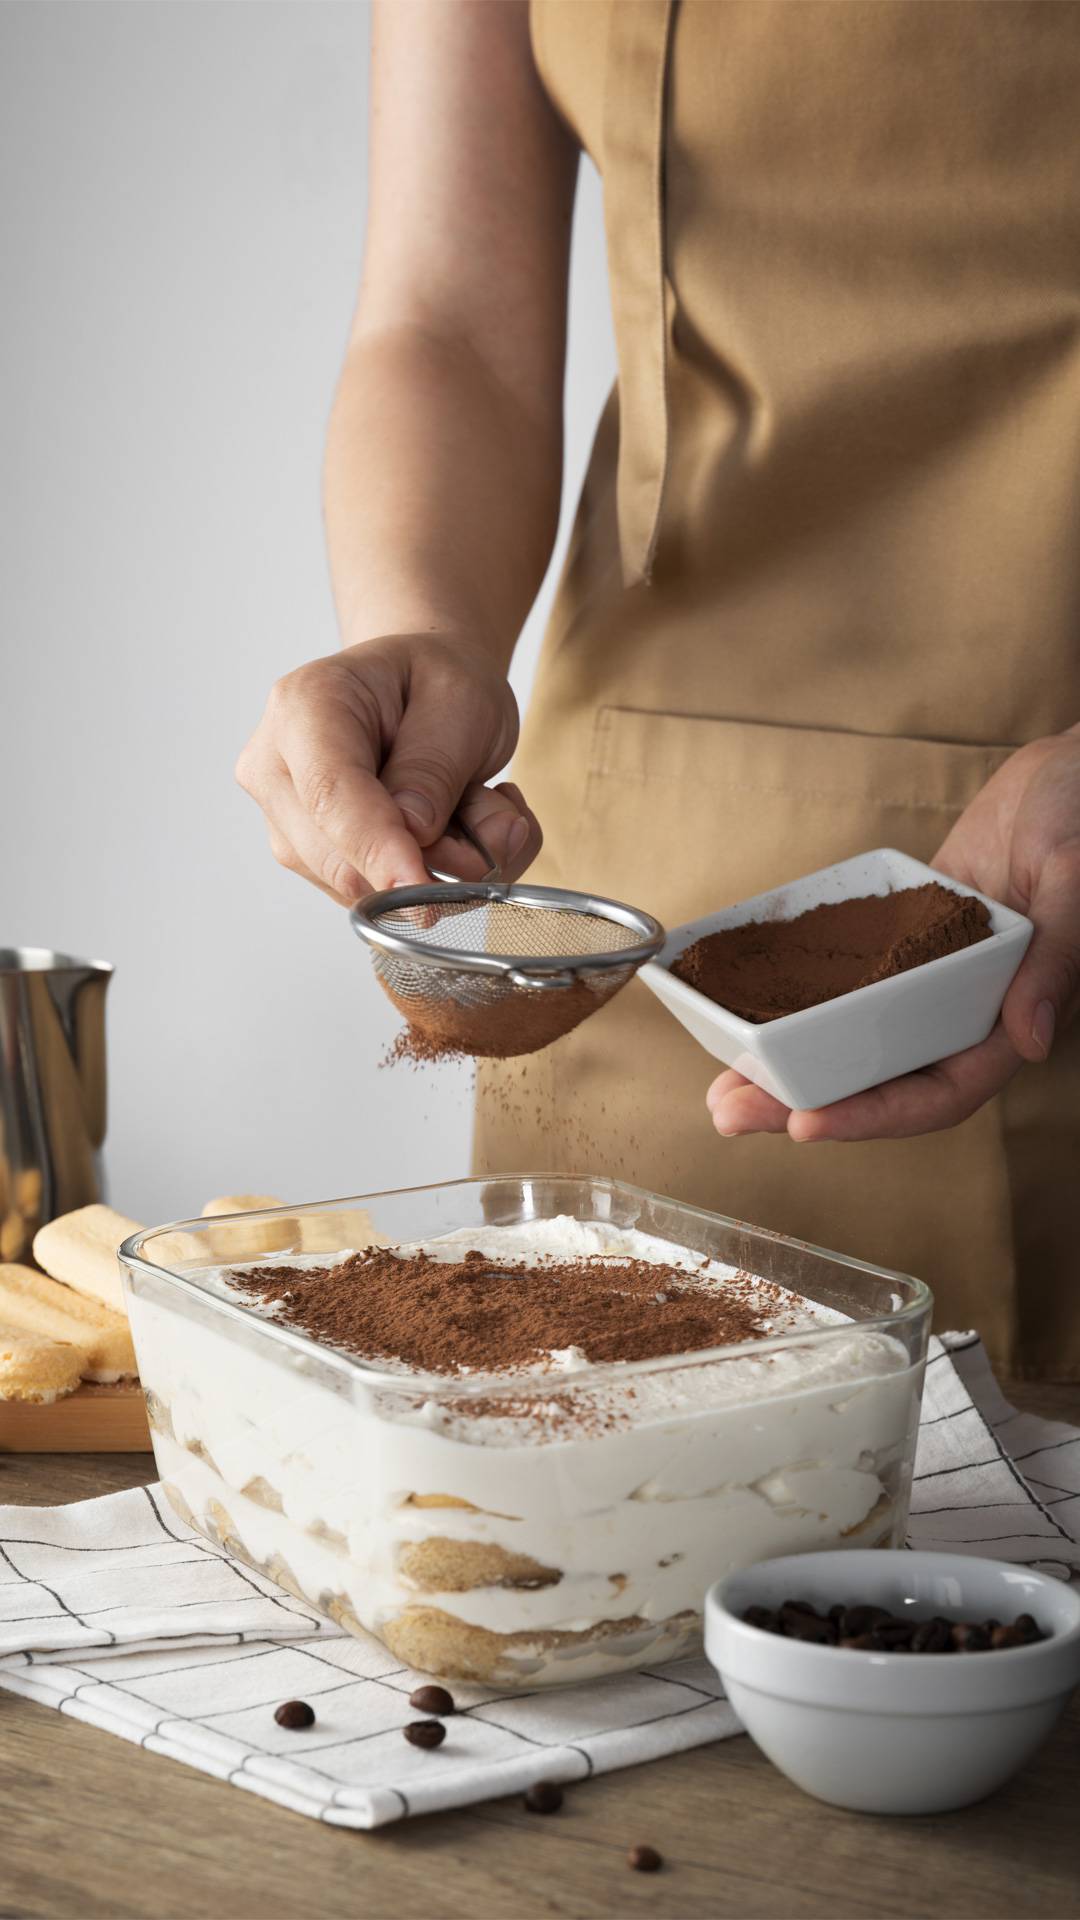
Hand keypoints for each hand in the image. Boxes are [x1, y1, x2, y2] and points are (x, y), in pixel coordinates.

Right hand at [236, 633, 541, 902]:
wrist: (420, 687)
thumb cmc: (436, 682)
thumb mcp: (462, 702)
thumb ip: (435, 768)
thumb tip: (413, 836)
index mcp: (305, 706)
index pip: (328, 794)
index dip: (376, 848)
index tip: (424, 887)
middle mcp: (276, 767)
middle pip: (336, 858)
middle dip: (427, 864)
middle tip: (500, 824)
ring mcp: (286, 819)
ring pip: (360, 888)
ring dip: (439, 869)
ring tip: (475, 807)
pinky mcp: (311, 857)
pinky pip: (375, 896)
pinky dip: (428, 879)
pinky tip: (453, 829)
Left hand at [707, 728, 1079, 1142]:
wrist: (1064, 774)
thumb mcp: (1075, 881)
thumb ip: (1056, 961)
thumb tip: (1031, 1038)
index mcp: (1011, 1016)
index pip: (941, 1092)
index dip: (876, 1116)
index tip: (808, 1124)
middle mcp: (963, 1012)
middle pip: (881, 1081)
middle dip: (806, 1106)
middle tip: (730, 1116)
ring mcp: (923, 981)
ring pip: (852, 1042)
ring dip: (788, 1070)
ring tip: (720, 1091)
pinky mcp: (895, 943)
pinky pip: (842, 986)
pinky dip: (794, 1004)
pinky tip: (741, 1015)